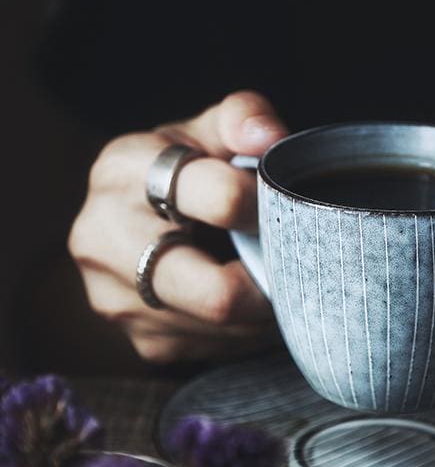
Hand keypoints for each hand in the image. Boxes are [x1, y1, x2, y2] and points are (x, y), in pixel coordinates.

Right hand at [68, 91, 287, 362]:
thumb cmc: (186, 167)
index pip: (220, 198)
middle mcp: (104, 239)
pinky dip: (249, 328)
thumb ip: (245, 117)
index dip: (269, 204)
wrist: (138, 216)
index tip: (286, 202)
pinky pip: (218, 348)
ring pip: (227, 328)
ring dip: (267, 307)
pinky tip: (252, 295)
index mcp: (123, 170)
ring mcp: (117, 299)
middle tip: (297, 260)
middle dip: (273, 281)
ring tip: (278, 272)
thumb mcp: (210, 128)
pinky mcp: (142, 340)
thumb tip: (270, 139)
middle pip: (217, 293)